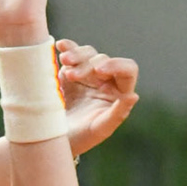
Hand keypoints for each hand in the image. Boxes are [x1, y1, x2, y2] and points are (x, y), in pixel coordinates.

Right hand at [58, 40, 138, 156]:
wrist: (52, 140)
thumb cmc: (80, 139)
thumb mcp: (99, 130)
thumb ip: (117, 114)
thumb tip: (134, 96)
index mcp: (119, 94)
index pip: (128, 70)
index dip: (116, 65)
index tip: (98, 71)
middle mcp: (105, 82)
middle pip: (103, 60)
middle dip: (87, 65)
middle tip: (71, 76)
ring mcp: (87, 75)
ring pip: (87, 54)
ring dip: (76, 54)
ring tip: (64, 61)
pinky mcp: (68, 73)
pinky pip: (71, 55)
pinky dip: (67, 48)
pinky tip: (60, 45)